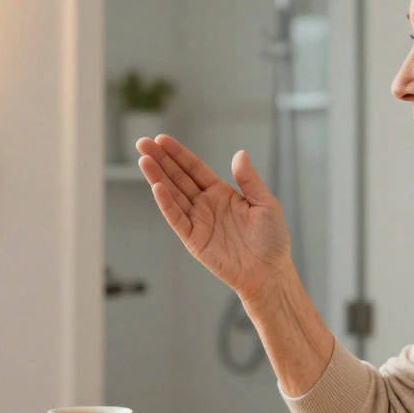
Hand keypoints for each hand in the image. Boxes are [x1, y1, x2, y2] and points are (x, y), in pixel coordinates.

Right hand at [136, 135, 290, 300]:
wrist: (269, 272)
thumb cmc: (271, 240)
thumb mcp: (265, 203)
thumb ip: (249, 180)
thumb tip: (239, 154)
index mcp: (221, 193)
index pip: (194, 169)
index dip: (178, 154)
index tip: (161, 140)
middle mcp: (205, 205)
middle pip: (178, 178)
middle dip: (160, 160)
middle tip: (142, 143)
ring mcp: (198, 222)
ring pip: (172, 195)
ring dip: (157, 177)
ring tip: (144, 160)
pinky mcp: (193, 240)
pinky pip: (177, 219)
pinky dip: (166, 203)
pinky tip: (156, 187)